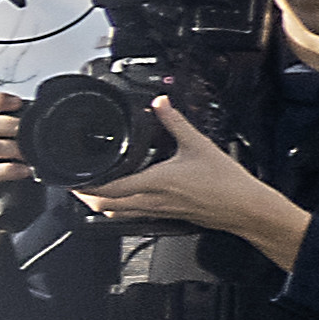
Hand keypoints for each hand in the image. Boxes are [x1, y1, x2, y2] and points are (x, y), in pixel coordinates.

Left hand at [60, 90, 292, 253]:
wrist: (246, 208)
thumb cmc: (226, 182)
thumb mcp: (198, 144)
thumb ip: (175, 122)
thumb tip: (161, 103)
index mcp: (155, 183)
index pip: (109, 188)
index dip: (85, 185)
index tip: (72, 177)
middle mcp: (151, 201)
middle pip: (104, 206)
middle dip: (85, 196)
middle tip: (75, 183)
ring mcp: (157, 212)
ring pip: (116, 214)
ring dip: (100, 203)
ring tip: (92, 189)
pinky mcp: (166, 216)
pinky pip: (133, 215)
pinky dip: (120, 207)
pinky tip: (123, 195)